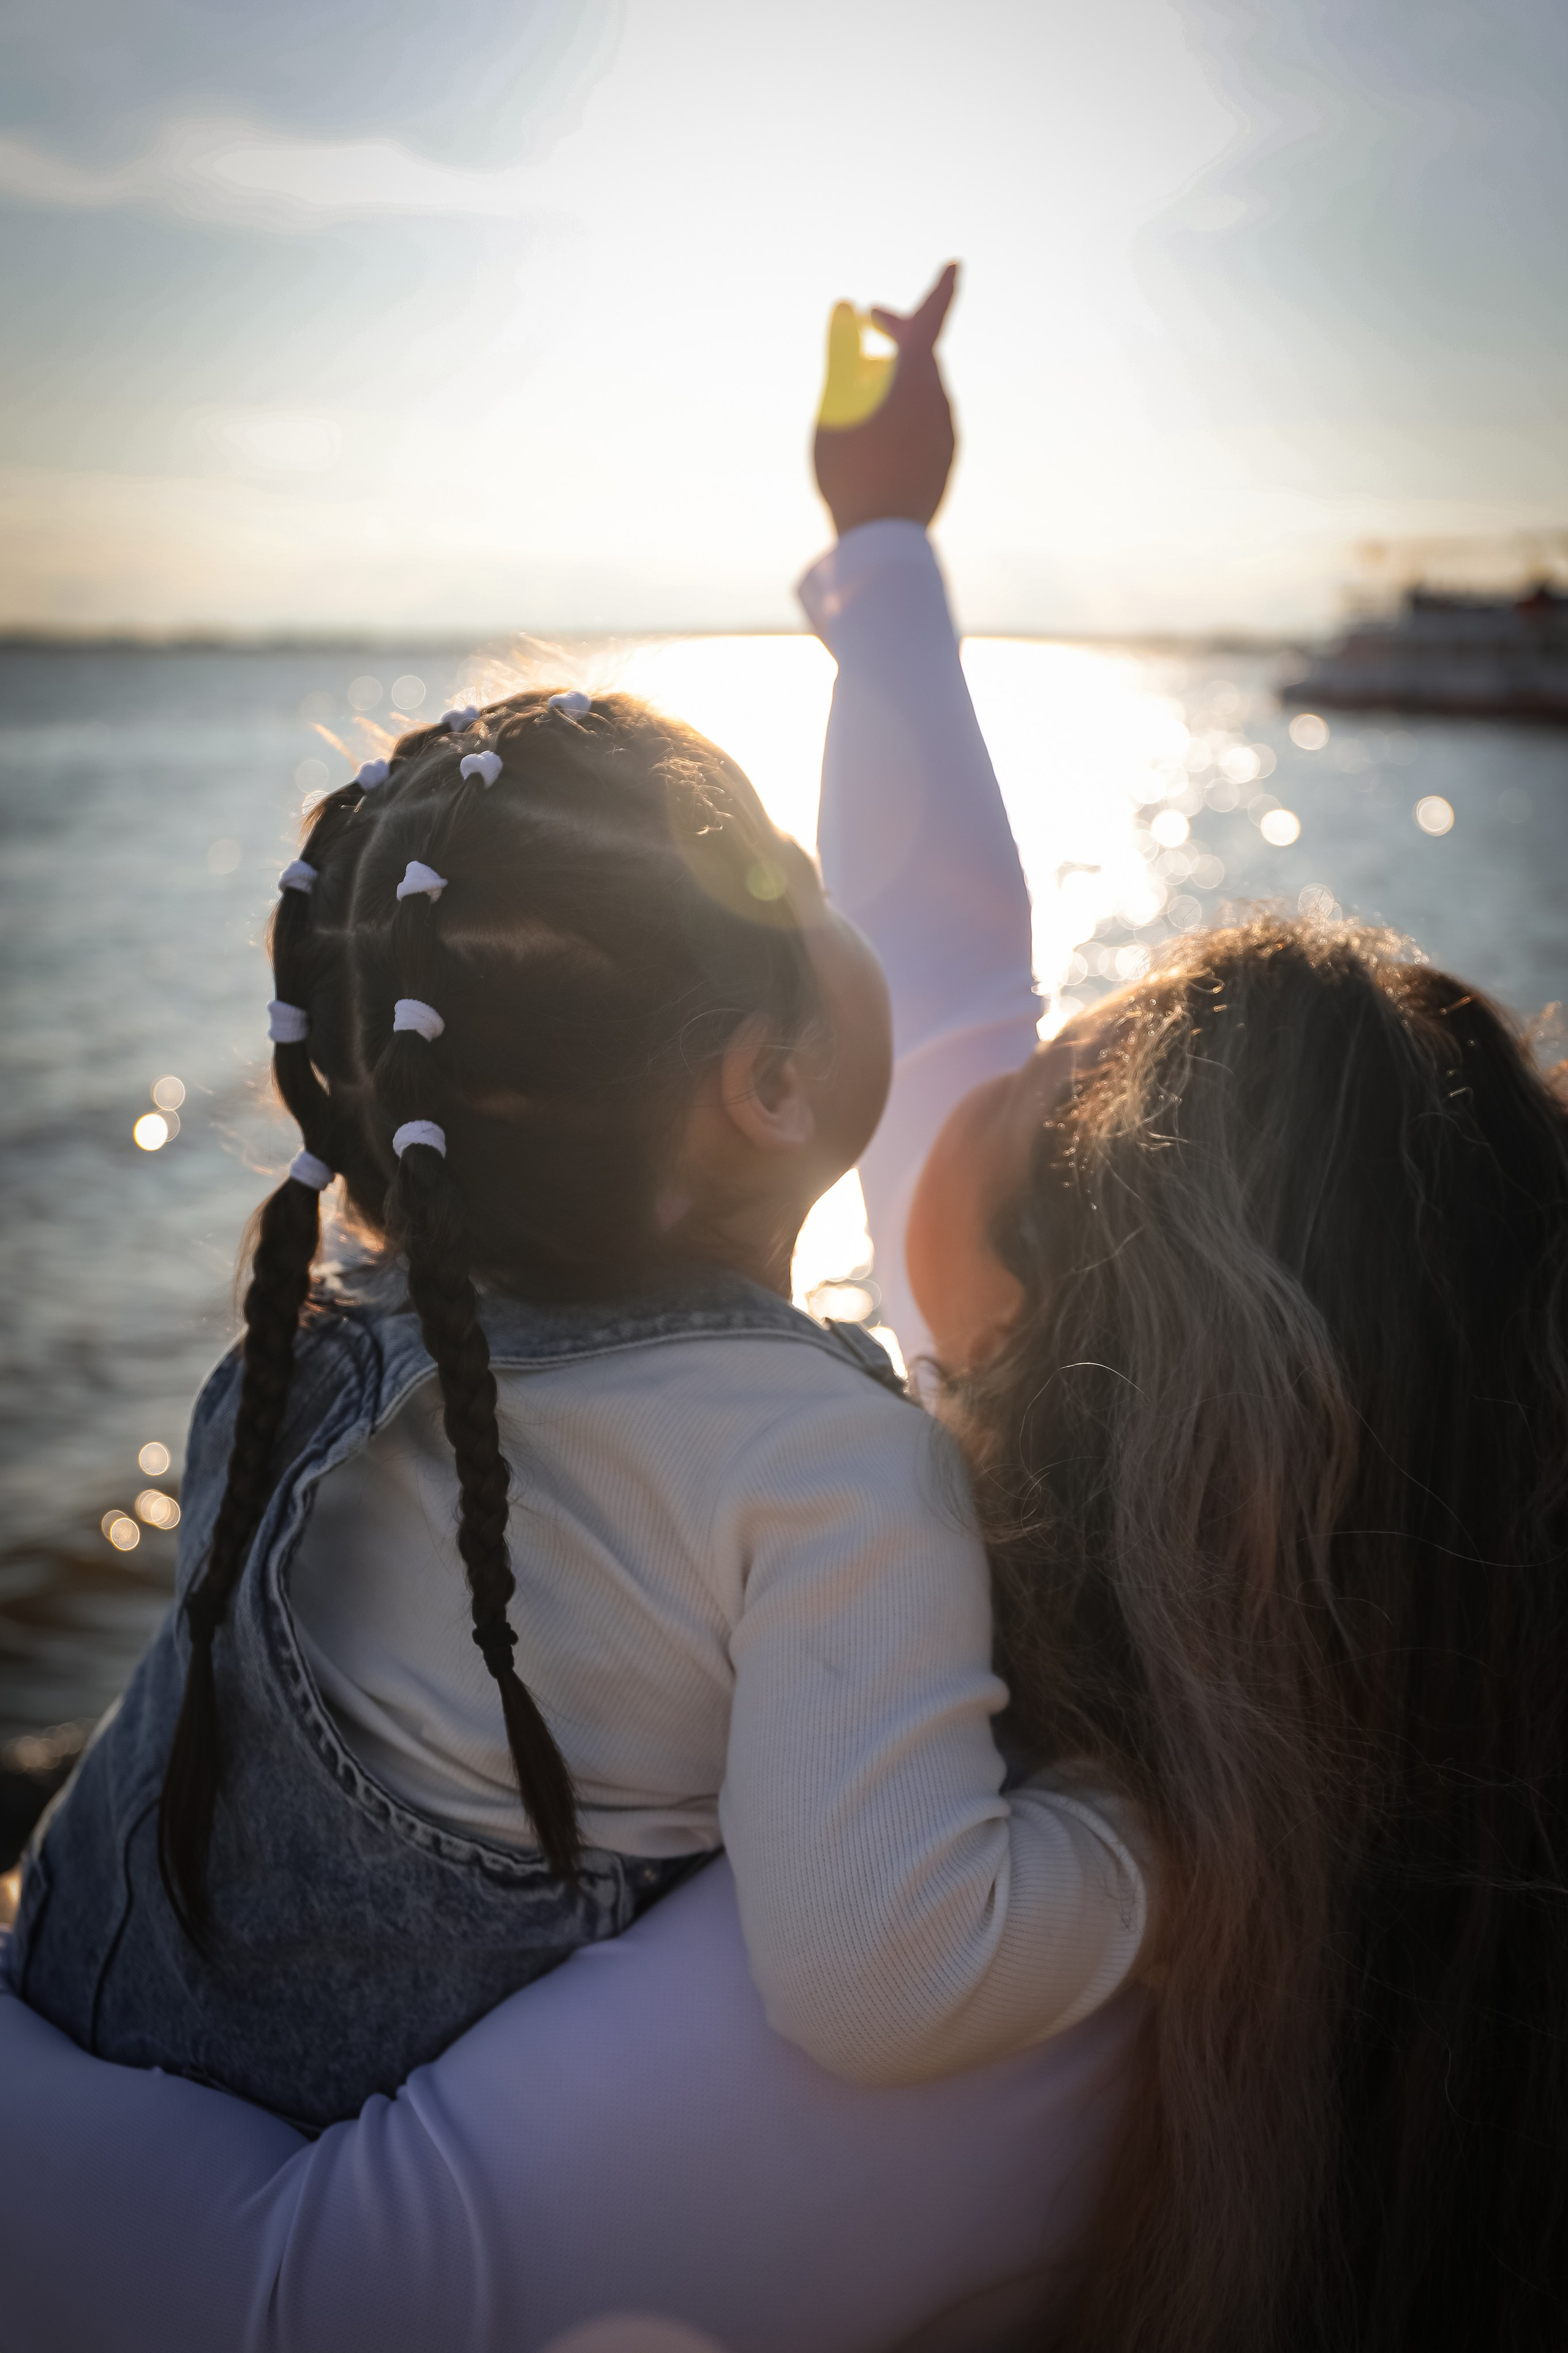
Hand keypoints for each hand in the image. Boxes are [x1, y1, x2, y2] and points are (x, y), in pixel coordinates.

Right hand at [812, 263, 958, 538]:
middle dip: (897, 332)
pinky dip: (903, 409)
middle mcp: (940, 400)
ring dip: (896, 375)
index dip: (941, 288)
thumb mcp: (835, 403)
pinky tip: (878, 430)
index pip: (932, 318)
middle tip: (869, 321)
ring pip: (922, 389)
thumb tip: (843, 305)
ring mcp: (946, 433)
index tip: (956, 265)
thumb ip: (841, 350)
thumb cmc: (851, 466)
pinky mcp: (944, 461)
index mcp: (917, 377)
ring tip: (861, 384)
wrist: (882, 537)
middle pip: (922, 353)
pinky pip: (924, 422)